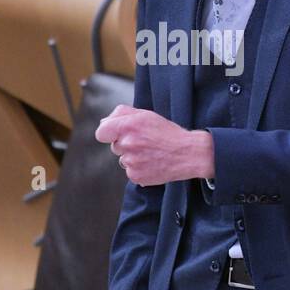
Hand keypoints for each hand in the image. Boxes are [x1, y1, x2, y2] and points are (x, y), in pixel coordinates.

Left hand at [95, 104, 214, 185]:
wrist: (188, 153)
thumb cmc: (167, 132)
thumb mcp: (146, 115)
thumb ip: (121, 114)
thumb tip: (104, 121)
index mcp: (128, 125)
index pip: (101, 133)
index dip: (107, 134)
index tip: (114, 135)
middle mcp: (128, 143)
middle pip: (114, 147)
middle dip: (125, 144)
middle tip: (144, 142)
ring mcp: (131, 161)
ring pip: (123, 160)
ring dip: (133, 157)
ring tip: (151, 153)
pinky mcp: (135, 175)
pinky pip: (130, 172)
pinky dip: (139, 169)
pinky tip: (152, 163)